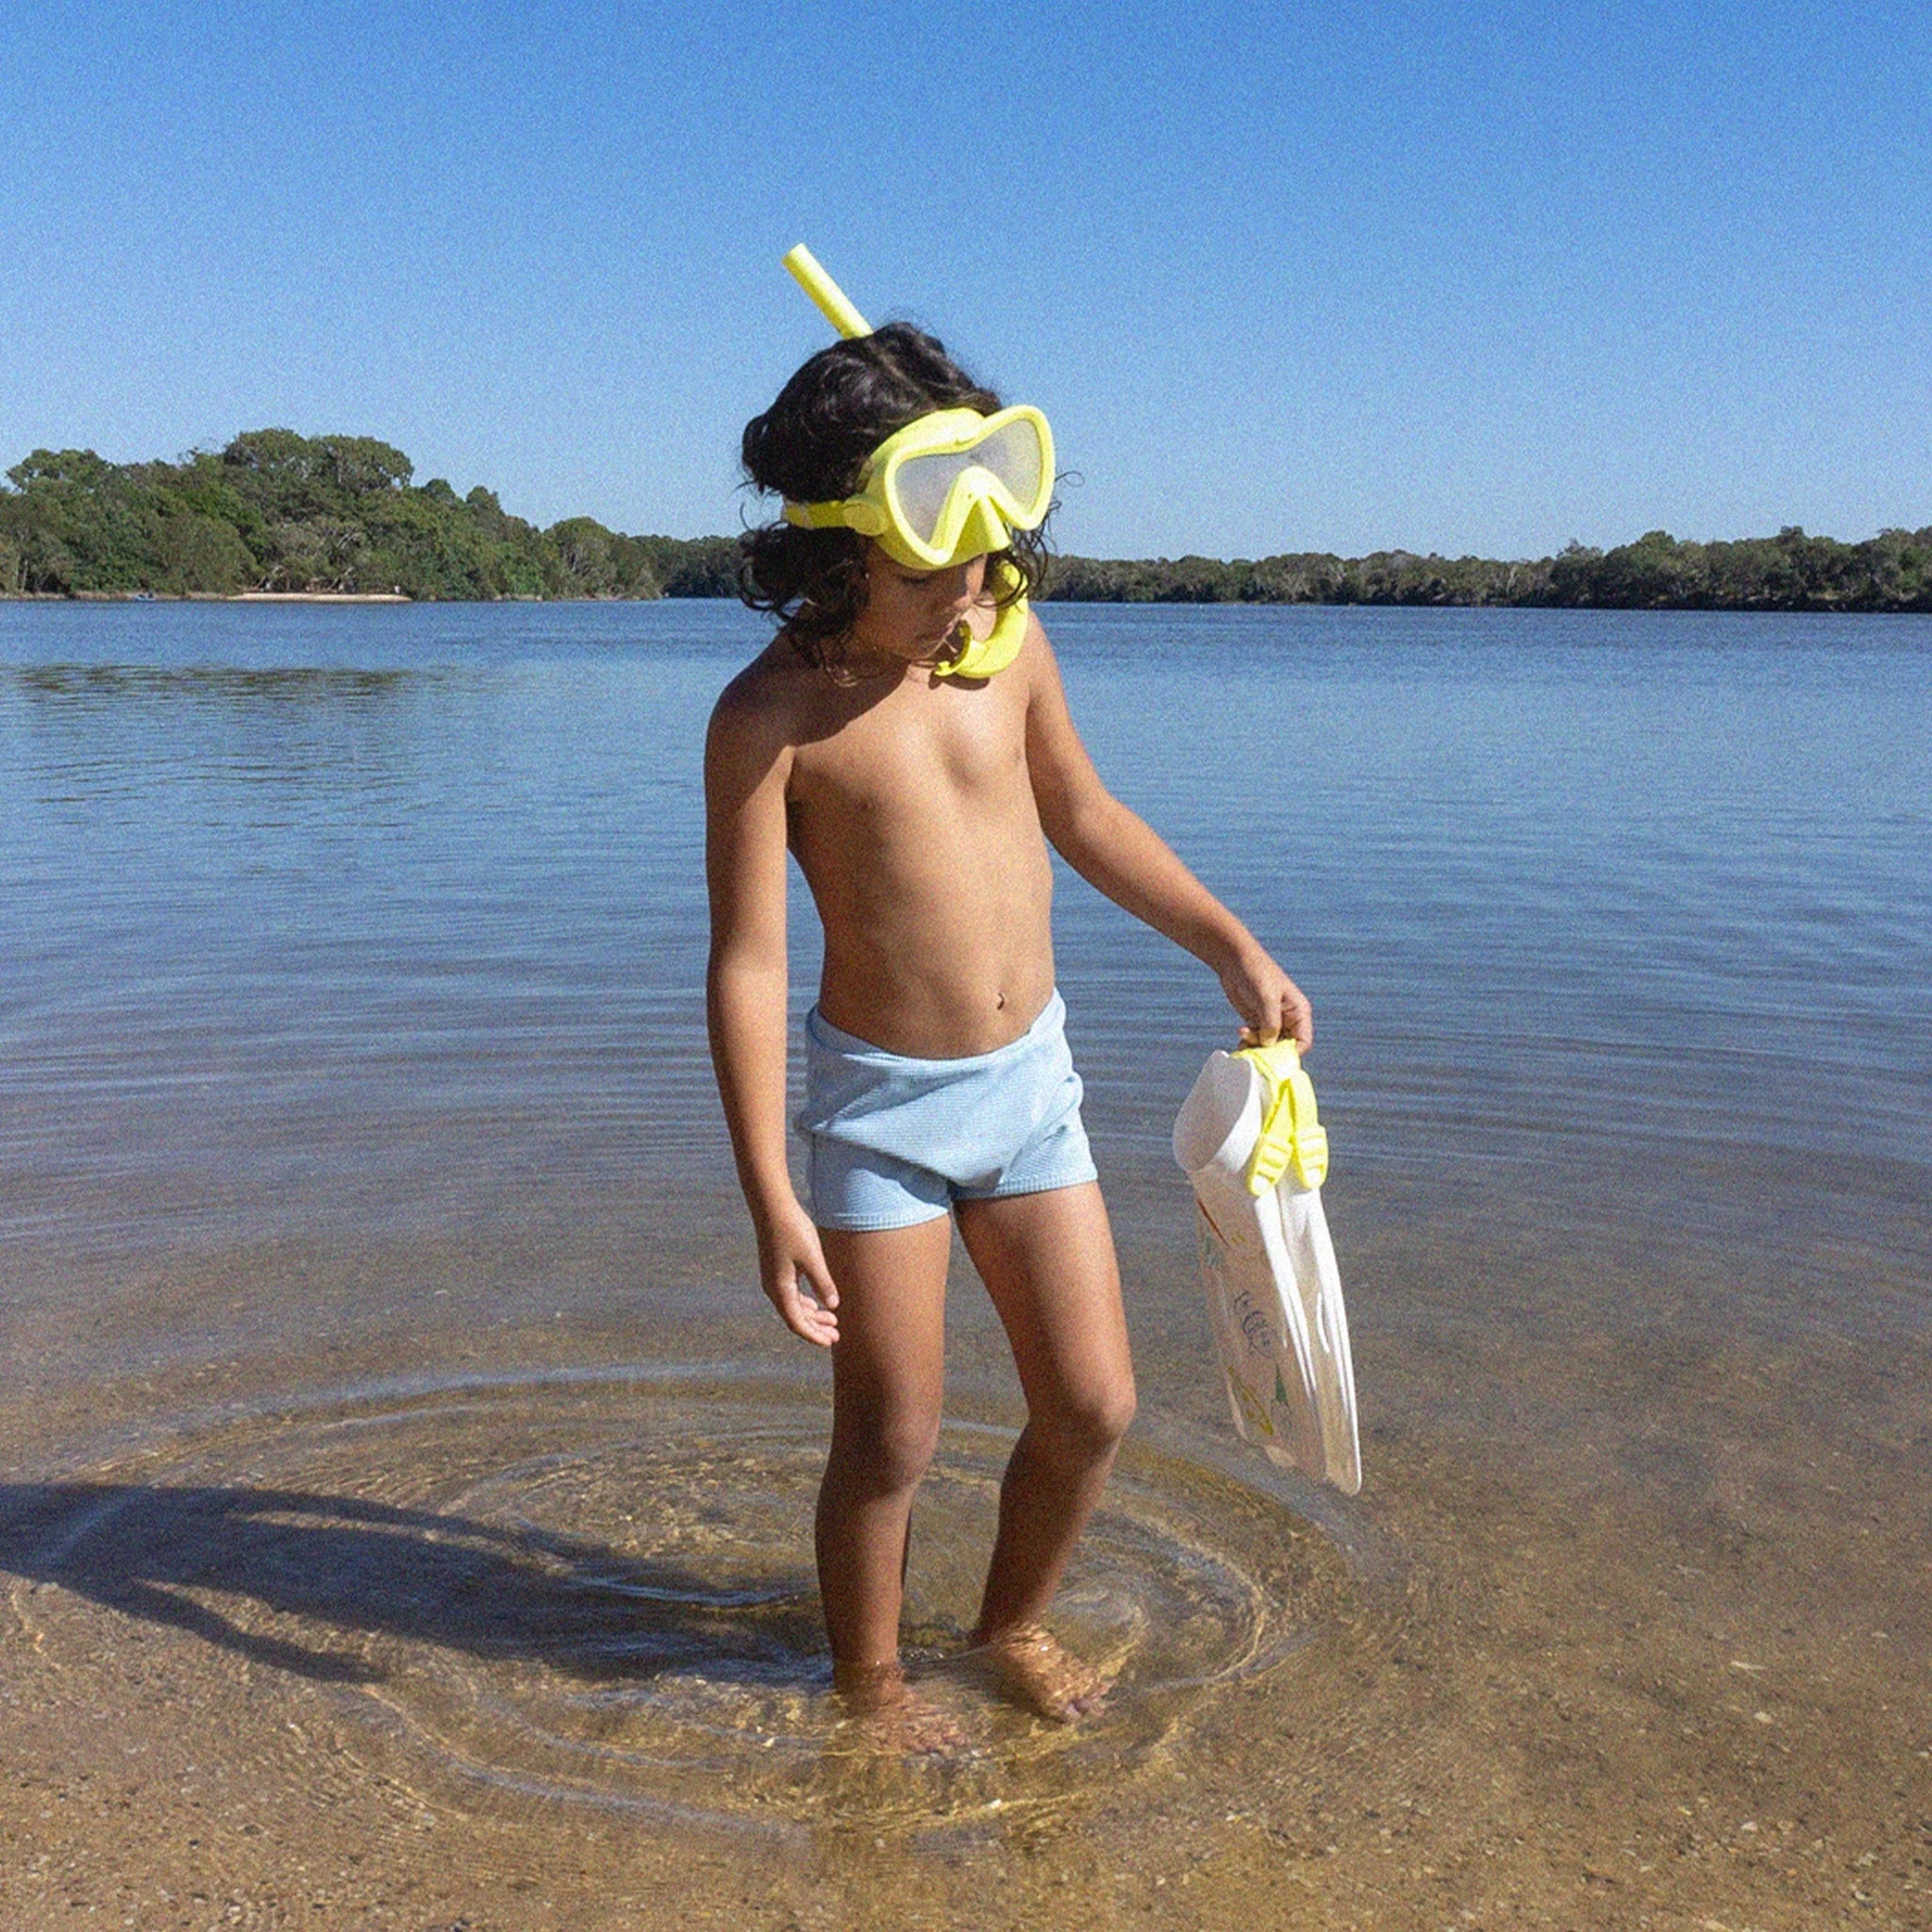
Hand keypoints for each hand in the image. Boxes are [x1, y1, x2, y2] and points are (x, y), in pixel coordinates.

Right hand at [754, 1199, 840, 1346]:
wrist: (773, 1207)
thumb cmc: (793, 1231)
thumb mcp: (812, 1258)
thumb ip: (823, 1282)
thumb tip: (832, 1305)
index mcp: (780, 1290)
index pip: (797, 1323)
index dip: (814, 1335)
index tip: (831, 1342)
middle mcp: (773, 1288)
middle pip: (795, 1317)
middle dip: (815, 1328)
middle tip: (836, 1335)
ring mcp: (773, 1278)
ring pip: (793, 1306)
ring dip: (812, 1315)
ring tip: (832, 1320)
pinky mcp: (777, 1269)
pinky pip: (791, 1294)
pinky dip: (805, 1302)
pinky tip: (818, 1303)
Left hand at [1218, 942, 1312, 1051]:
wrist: (1234, 960)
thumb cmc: (1256, 972)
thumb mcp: (1266, 998)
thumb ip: (1271, 1024)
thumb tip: (1269, 1045)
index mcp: (1299, 1012)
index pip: (1303, 1042)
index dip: (1291, 1053)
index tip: (1273, 1057)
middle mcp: (1288, 1019)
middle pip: (1285, 1047)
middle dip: (1270, 1051)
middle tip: (1254, 1049)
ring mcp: (1272, 1021)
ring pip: (1269, 1046)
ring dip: (1257, 1047)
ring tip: (1244, 1038)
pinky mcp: (1257, 1021)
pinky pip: (1257, 1040)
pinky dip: (1249, 1042)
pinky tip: (1241, 1034)